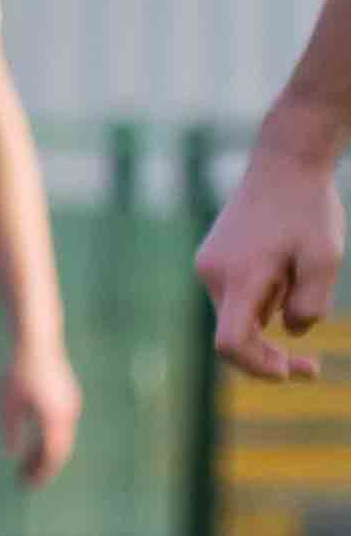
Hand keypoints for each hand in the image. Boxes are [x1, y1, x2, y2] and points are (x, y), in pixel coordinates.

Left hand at [0, 341, 83, 485]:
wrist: (35, 339)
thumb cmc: (17, 370)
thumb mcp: (7, 402)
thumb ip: (10, 430)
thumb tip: (10, 455)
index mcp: (55, 417)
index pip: (52, 455)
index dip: (41, 473)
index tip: (27, 486)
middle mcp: (68, 413)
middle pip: (58, 449)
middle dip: (41, 467)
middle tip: (24, 482)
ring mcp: (70, 403)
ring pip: (59, 438)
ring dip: (43, 454)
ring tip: (24, 468)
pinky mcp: (66, 396)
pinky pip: (59, 426)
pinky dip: (47, 440)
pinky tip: (32, 445)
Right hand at [200, 123, 343, 380]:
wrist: (284, 163)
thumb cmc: (308, 210)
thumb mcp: (325, 259)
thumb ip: (310, 305)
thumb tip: (291, 332)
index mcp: (241, 277)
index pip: (232, 343)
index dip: (257, 367)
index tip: (289, 372)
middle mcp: (214, 275)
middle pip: (235, 334)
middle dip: (270, 355)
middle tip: (312, 368)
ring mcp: (209, 266)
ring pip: (237, 315)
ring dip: (270, 320)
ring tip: (305, 280)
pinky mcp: (212, 259)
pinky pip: (236, 296)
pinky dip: (262, 300)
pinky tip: (287, 270)